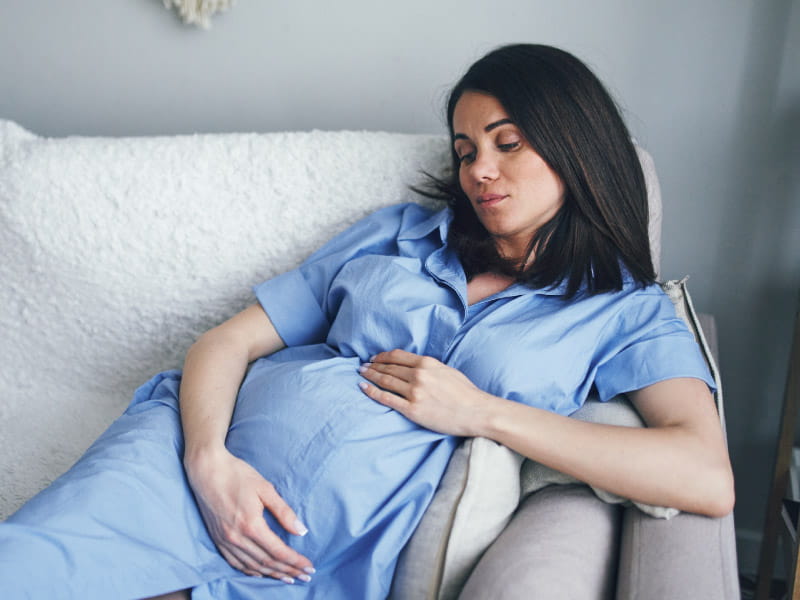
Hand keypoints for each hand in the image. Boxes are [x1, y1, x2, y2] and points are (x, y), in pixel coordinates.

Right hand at [184, 448, 314, 583]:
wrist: (206, 470)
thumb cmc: (237, 475)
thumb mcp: (265, 489)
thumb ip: (284, 512)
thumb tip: (301, 531)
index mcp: (251, 525)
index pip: (278, 552)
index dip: (295, 561)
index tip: (309, 567)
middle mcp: (237, 537)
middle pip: (267, 562)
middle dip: (288, 571)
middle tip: (305, 576)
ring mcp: (225, 540)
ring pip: (252, 566)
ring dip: (272, 574)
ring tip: (288, 577)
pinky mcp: (217, 539)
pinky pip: (235, 562)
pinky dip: (251, 570)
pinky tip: (261, 573)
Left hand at [358, 349, 494, 436]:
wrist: (477, 412)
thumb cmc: (466, 393)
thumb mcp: (447, 370)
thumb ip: (429, 366)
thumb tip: (415, 366)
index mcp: (427, 363)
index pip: (397, 356)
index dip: (382, 356)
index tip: (374, 358)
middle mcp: (419, 375)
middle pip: (388, 368)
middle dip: (373, 366)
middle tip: (363, 366)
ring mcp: (414, 393)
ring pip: (385, 381)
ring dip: (370, 376)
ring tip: (361, 375)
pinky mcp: (412, 410)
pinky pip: (387, 399)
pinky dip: (372, 392)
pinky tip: (363, 388)